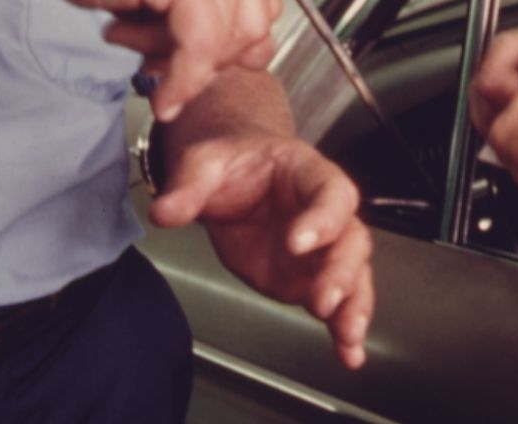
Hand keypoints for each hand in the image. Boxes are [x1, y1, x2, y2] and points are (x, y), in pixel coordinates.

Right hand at [39, 0, 281, 122]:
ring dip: (180, 63)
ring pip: (227, 42)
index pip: (264, 8)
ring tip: (132, 39)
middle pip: (253, 27)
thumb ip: (219, 12)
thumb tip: (257, 60)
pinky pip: (200, 48)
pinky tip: (163, 96)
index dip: (231, 45)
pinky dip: (182, 82)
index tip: (194, 57)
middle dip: (209, 58)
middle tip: (158, 56)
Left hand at [149, 131, 374, 368]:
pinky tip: (348, 354)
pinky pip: (335, 304)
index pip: (331, 192)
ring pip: (352, 275)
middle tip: (323, 299)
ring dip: (352, 306)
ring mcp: (321, 249)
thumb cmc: (233, 163)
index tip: (296, 242)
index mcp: (308, 173)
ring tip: (348, 336)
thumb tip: (164, 212)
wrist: (235, 176)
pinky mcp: (307, 278)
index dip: (322, 218)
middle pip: (351, 239)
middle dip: (341, 272)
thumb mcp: (206, 162)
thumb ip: (188, 186)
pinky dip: (342, 330)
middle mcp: (326, 213)